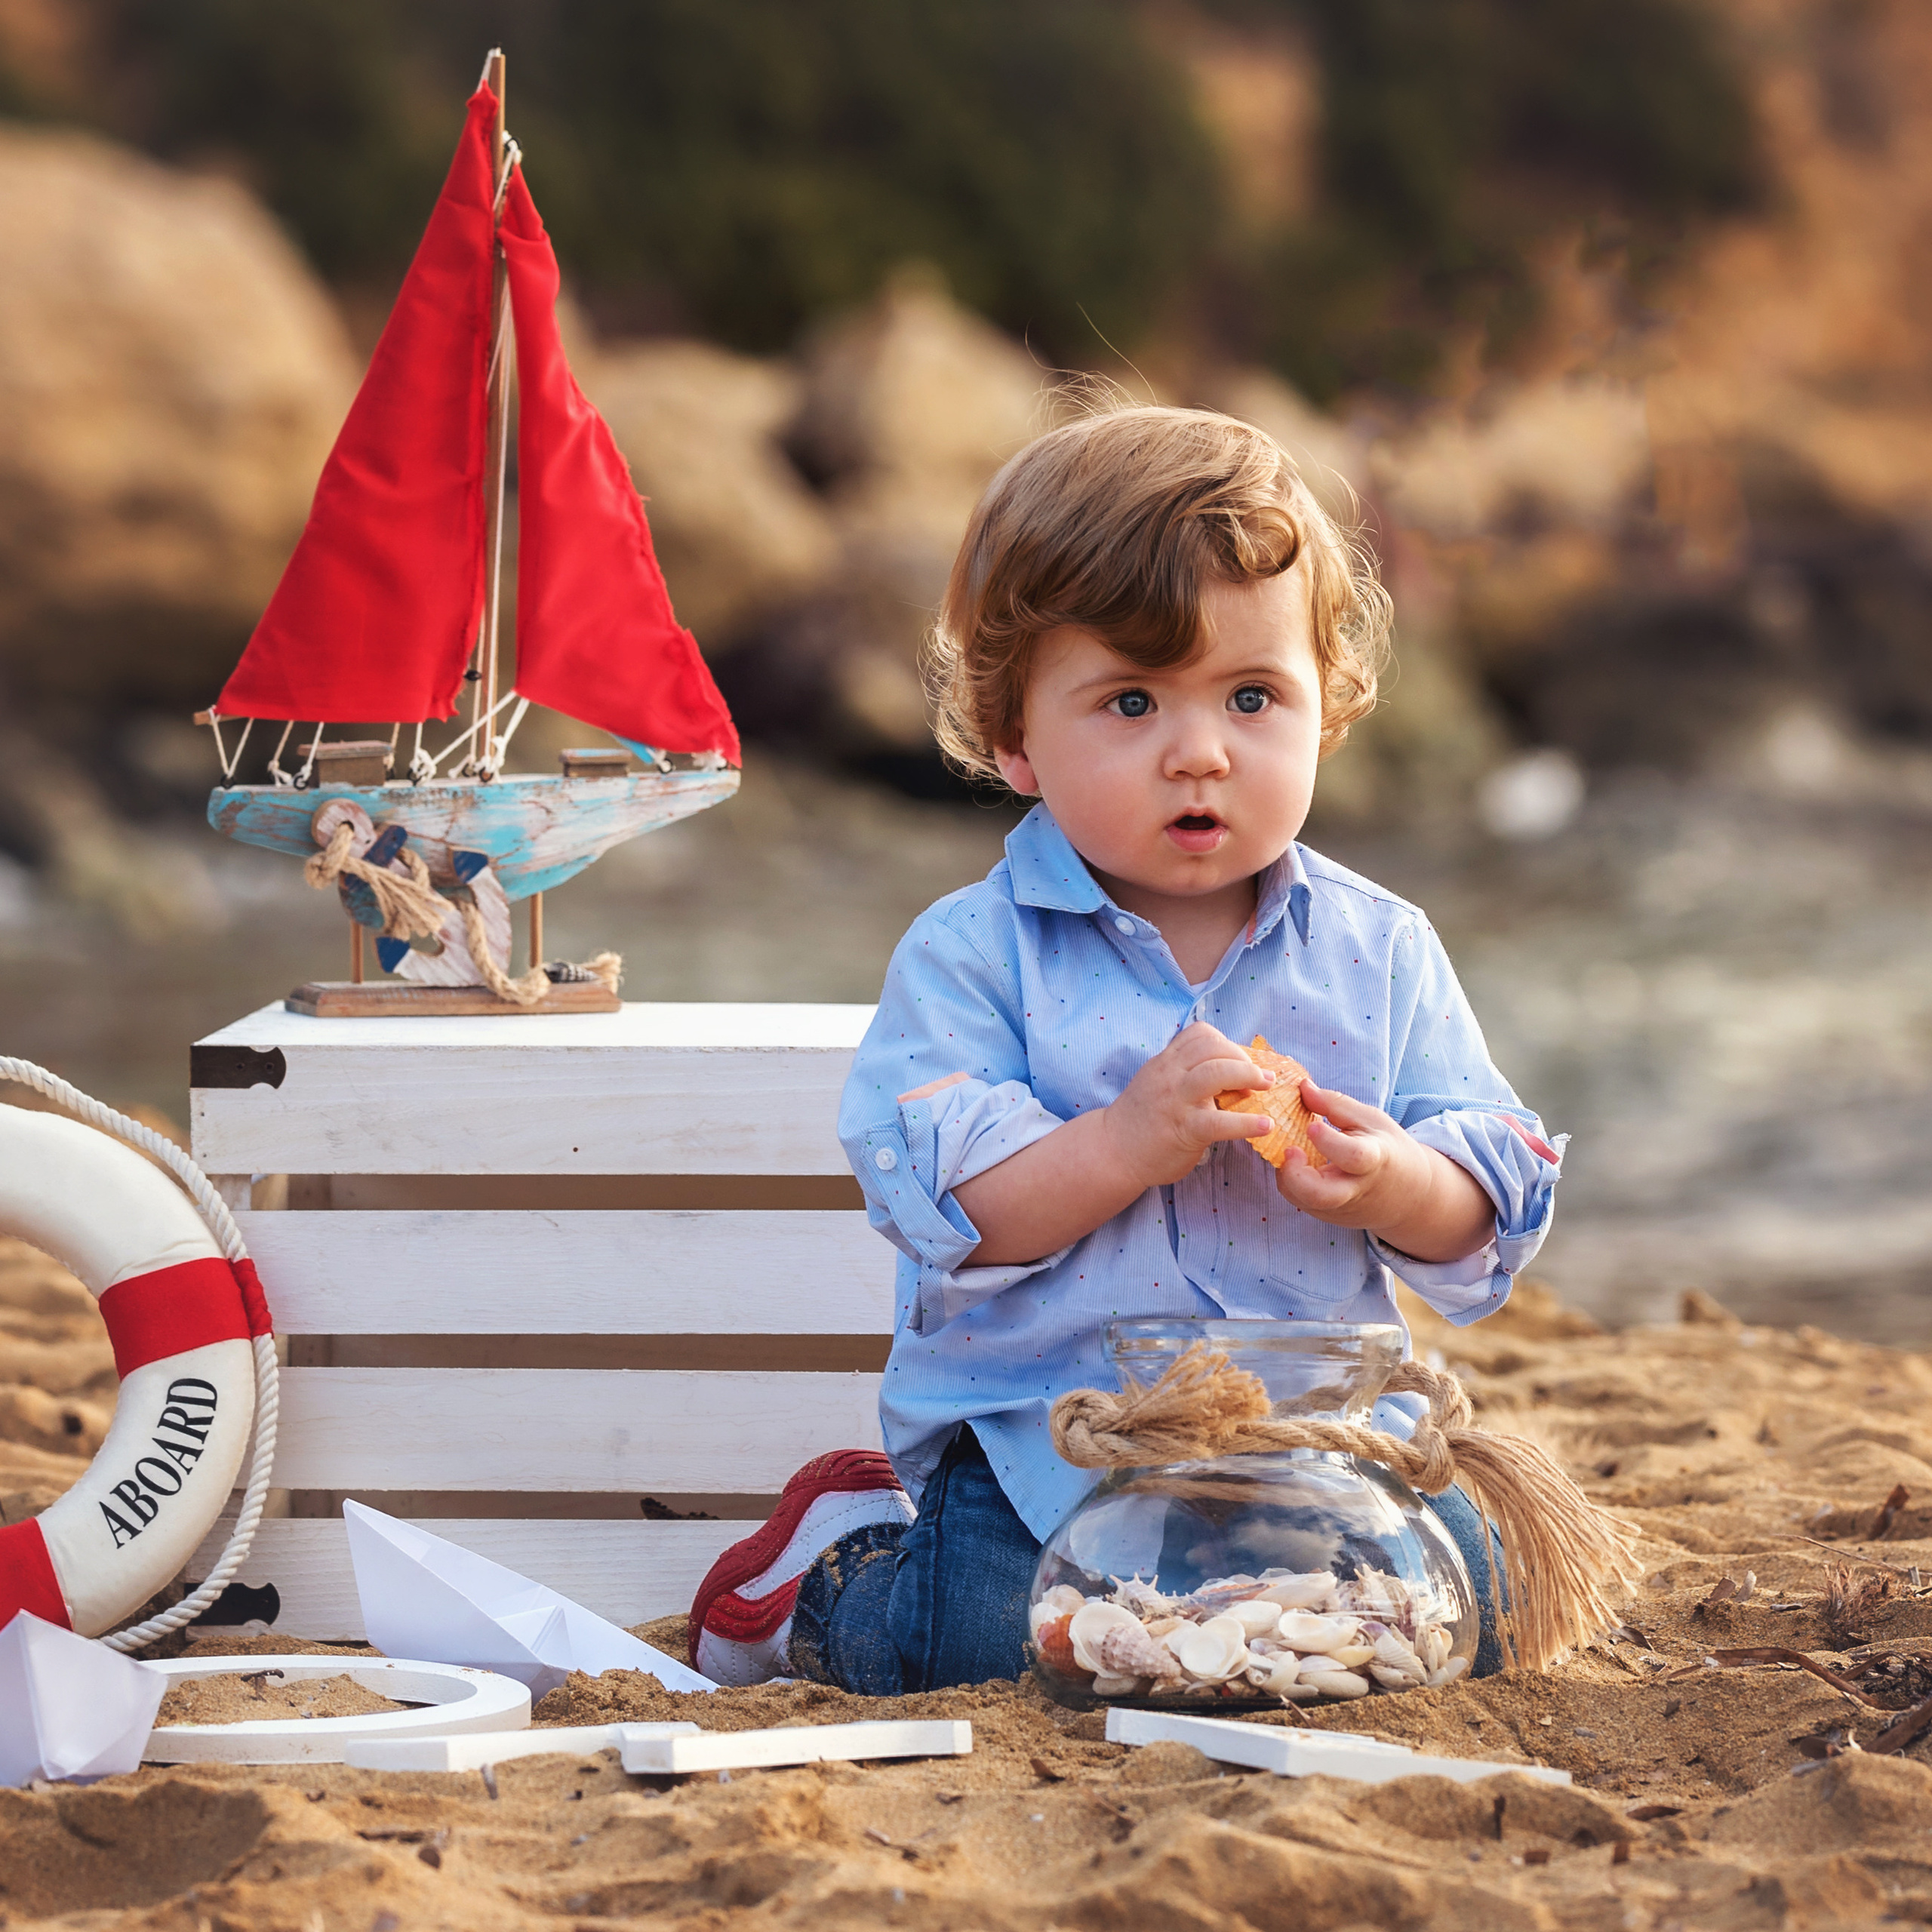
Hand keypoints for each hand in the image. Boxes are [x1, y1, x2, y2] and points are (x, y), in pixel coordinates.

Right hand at [1101, 1021, 1276, 1190]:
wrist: (1113, 1151)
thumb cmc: (1142, 1120)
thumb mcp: (1158, 1083)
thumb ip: (1183, 1073)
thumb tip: (1228, 1070)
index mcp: (1165, 1062)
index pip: (1200, 1034)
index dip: (1226, 1043)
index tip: (1238, 1061)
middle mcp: (1169, 1075)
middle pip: (1212, 1047)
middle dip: (1243, 1058)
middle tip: (1260, 1077)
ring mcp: (1176, 1101)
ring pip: (1216, 1073)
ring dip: (1248, 1076)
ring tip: (1265, 1088)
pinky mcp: (1184, 1129)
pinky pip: (1220, 1121)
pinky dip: (1247, 1123)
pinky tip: (1265, 1126)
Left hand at [1275, 1081, 1495, 1264]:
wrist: (1409, 1194)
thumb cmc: (1387, 1148)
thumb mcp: (1371, 1120)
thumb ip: (1336, 1104)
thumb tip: (1303, 1087)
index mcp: (1375, 1159)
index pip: (1353, 1156)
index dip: (1328, 1142)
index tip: (1311, 1126)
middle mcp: (1356, 1189)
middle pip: (1321, 1196)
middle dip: (1295, 1176)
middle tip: (1289, 1150)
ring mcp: (1341, 1208)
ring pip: (1303, 1201)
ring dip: (1287, 1176)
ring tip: (1292, 1152)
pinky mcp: (1329, 1217)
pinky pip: (1300, 1202)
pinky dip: (1291, 1182)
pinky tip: (1297, 1165)